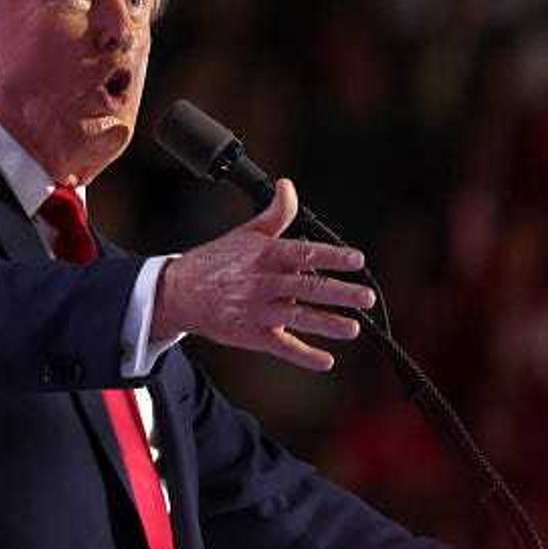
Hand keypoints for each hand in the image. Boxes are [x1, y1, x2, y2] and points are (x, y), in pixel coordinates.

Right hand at [152, 179, 374, 371]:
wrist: (181, 292)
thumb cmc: (217, 261)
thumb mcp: (246, 233)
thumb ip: (275, 213)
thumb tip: (288, 186)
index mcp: (265, 255)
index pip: (304, 253)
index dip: (332, 256)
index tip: (356, 260)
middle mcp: (263, 283)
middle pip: (307, 287)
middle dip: (339, 293)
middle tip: (366, 297)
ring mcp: (258, 311)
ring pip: (298, 318)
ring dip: (327, 324)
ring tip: (352, 328)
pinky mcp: (252, 335)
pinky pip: (282, 347)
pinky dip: (304, 356)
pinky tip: (326, 361)